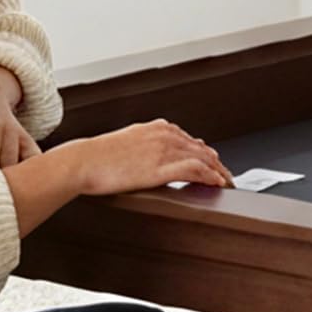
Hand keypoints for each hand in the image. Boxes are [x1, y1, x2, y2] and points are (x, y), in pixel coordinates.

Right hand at [74, 119, 234, 195]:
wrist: (82, 161)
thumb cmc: (98, 156)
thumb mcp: (128, 142)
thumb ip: (148, 144)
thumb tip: (160, 154)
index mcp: (157, 128)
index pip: (191, 140)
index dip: (207, 154)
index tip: (215, 164)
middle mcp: (164, 135)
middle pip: (202, 149)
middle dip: (218, 164)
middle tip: (228, 177)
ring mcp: (164, 150)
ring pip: (203, 158)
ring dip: (220, 172)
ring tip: (228, 183)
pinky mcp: (160, 167)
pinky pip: (194, 170)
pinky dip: (210, 176)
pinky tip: (218, 183)